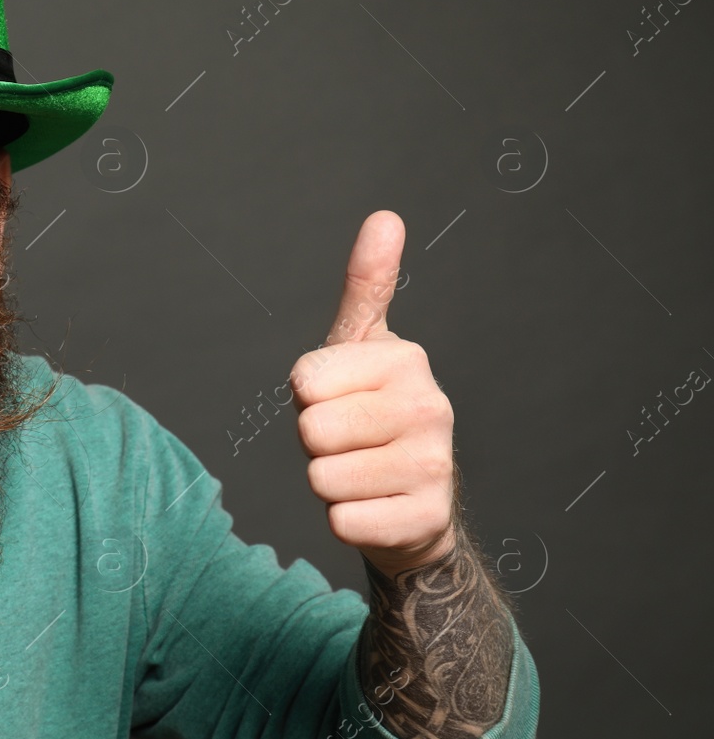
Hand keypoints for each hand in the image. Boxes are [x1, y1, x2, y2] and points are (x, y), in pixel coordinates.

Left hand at [290, 210, 456, 578]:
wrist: (411, 504)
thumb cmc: (369, 414)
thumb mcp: (360, 347)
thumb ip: (366, 286)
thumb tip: (385, 216)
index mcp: (406, 360)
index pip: (304, 382)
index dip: (308, 398)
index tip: (340, 399)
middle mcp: (431, 407)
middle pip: (311, 431)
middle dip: (316, 444)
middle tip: (350, 443)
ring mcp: (434, 467)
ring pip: (322, 478)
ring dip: (330, 483)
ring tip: (363, 473)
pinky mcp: (426, 520)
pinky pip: (341, 522)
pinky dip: (346, 520)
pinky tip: (376, 508)